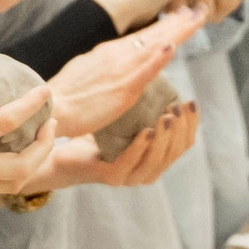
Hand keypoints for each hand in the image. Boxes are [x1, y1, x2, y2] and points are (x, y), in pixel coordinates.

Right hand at [0, 52, 72, 198]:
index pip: (3, 123)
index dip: (30, 106)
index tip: (44, 91)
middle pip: (21, 167)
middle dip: (44, 145)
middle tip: (50, 121)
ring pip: (14, 183)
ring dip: (36, 162)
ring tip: (41, 136)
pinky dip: (18, 169)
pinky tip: (19, 148)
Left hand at [36, 101, 200, 187]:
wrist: (57, 145)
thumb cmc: (95, 127)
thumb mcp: (127, 115)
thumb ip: (148, 105)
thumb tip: (165, 71)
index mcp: (155, 159)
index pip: (183, 145)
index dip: (191, 125)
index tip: (191, 102)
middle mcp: (146, 171)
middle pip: (174, 153)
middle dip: (181, 130)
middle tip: (180, 107)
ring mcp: (129, 176)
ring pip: (156, 160)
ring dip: (165, 137)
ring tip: (168, 117)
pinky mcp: (111, 177)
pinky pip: (131, 162)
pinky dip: (141, 146)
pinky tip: (146, 131)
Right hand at [43, 8, 200, 136]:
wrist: (50, 108)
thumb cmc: (65, 94)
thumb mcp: (87, 70)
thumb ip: (108, 64)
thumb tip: (121, 61)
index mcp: (110, 51)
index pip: (145, 34)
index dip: (167, 23)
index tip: (185, 14)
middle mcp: (117, 55)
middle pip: (155, 34)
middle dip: (180, 21)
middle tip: (201, 8)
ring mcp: (120, 70)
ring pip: (155, 46)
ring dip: (178, 31)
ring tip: (197, 18)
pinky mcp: (121, 88)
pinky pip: (144, 71)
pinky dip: (158, 57)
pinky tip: (171, 46)